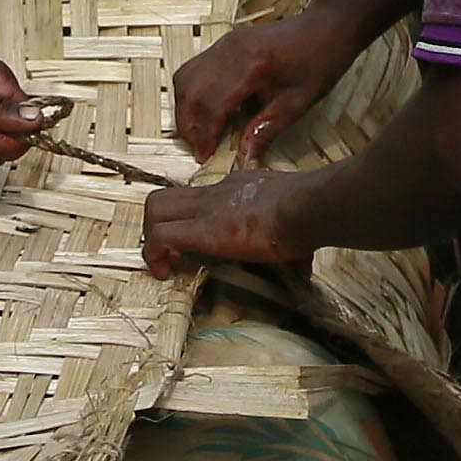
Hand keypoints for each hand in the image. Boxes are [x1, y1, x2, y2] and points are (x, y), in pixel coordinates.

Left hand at [141, 168, 298, 280]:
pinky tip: (165, 273)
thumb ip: (289, 235)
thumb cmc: (308, 213)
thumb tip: (304, 265)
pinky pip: (160, 236)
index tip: (193, 244)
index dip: (189, 218)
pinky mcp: (202, 229)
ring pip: (154, 209)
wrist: (306, 208)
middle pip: (165, 196)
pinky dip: (154, 256)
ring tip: (167, 265)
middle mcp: (215, 192)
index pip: (199, 195)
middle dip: (157, 224)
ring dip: (152, 239)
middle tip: (171, 254)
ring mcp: (205, 208)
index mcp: (236, 186)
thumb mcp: (292, 215)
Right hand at [169, 3, 360, 159]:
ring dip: (186, 108)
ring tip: (199, 132)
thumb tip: (244, 164)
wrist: (327, 27)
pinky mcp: (223, 41)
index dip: (203, 134)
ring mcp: (223, 42)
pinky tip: (207, 110)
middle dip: (188, 124)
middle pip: (190, 90)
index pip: (211, 104)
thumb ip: (264, 133)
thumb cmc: (318, 65)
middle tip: (199, 147)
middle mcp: (229, 50)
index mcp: (251, 66)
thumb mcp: (295, 105)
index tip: (204, 157)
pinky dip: (193, 92)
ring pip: (185, 77)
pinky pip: (194, 68)